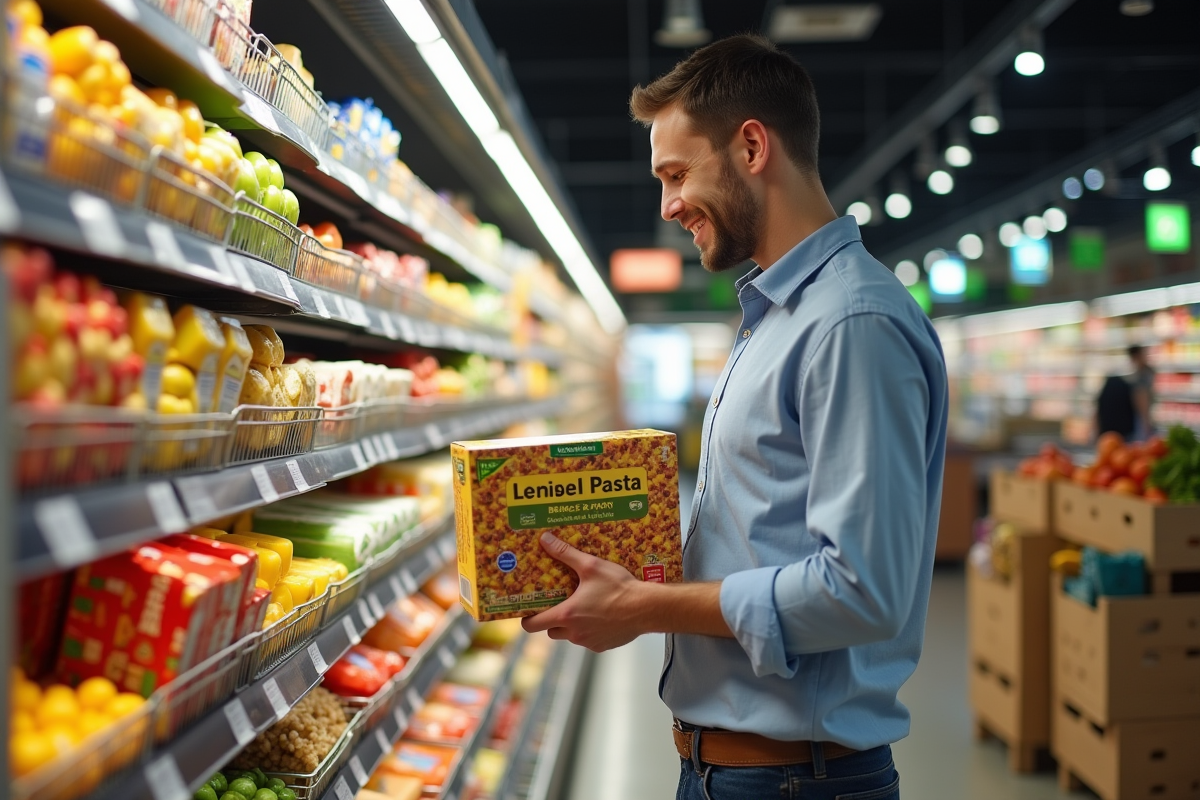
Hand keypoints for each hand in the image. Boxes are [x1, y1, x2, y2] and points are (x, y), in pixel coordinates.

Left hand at [520, 532, 646, 651]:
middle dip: (552, 619)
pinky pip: (588, 640)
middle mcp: (574, 633)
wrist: (646, 608)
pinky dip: (589, 631)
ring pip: (570, 636)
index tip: (529, 610)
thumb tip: (545, 540)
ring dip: (571, 626)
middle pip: (551, 631)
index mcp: (567, 614)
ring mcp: (589, 642)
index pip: (533, 625)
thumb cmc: (619, 588)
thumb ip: (565, 554)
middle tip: (560, 603)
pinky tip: (600, 616)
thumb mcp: (591, 566)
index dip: (527, 618)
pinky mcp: (603, 646)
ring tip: (582, 607)